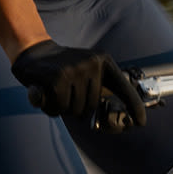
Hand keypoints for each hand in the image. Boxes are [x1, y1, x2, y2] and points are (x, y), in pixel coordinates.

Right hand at [10, 40, 146, 130]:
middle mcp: (91, 64)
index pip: (124, 87)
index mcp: (103, 61)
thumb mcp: (84, 71)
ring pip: (75, 110)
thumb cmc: (60, 69)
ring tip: (54, 92)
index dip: (134, 106)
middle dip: (77, 108)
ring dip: (62, 108)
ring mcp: (74, 70)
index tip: (140, 122)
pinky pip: (58, 108)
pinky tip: (44, 93)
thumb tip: (104, 121)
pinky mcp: (57, 79)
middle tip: (65, 94)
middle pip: (92, 107)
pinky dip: (50, 108)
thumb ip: (96, 91)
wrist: (32, 51)